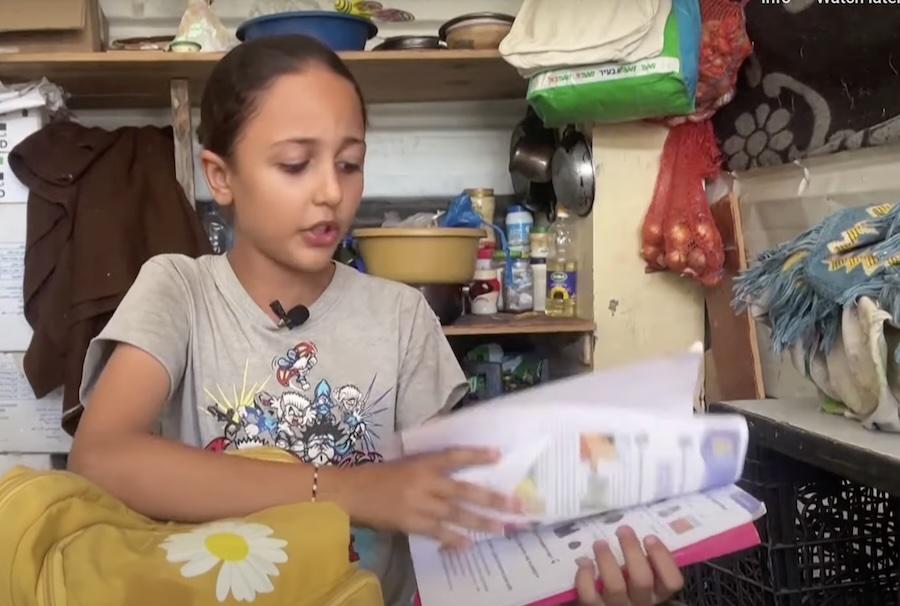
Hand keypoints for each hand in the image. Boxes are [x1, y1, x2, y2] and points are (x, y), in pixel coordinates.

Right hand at [335, 448, 518, 548]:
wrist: (348, 492)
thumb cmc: (375, 475)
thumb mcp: (403, 464)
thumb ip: (427, 469)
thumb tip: (454, 476)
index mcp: (421, 463)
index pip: (454, 456)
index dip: (477, 456)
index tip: (499, 455)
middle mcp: (424, 482)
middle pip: (464, 490)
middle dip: (492, 498)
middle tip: (516, 504)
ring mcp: (419, 504)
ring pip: (457, 513)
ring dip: (481, 522)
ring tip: (502, 528)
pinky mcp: (411, 523)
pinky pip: (438, 532)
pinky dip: (454, 539)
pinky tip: (469, 544)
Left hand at [575, 527, 683, 605]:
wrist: (609, 603)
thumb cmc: (627, 584)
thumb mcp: (643, 575)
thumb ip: (644, 560)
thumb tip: (632, 530)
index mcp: (658, 593)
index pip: (673, 581)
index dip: (663, 558)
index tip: (649, 537)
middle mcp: (642, 603)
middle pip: (642, 579)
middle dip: (632, 550)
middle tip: (622, 530)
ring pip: (615, 586)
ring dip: (606, 559)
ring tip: (600, 543)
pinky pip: (590, 595)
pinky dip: (585, 576)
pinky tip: (584, 562)